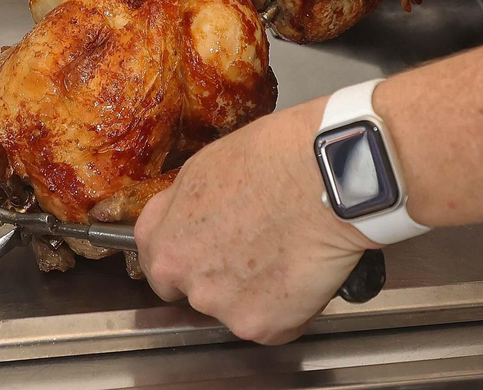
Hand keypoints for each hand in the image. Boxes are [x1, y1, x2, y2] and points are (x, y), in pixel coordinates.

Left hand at [134, 98, 377, 343]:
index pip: (156, 263)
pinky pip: (275, 324)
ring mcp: (225, 307)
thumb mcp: (205, 167)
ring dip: (257, 292)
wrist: (326, 176)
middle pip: (197, 289)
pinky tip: (305, 271)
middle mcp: (188, 280)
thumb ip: (185, 206)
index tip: (200, 250)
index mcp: (167, 241)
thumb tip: (190, 218)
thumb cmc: (275, 157)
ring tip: (288, 252)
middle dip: (221, 276)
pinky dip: (291, 307)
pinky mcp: (265, 326)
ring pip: (237, 308)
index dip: (183, 253)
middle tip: (255, 249)